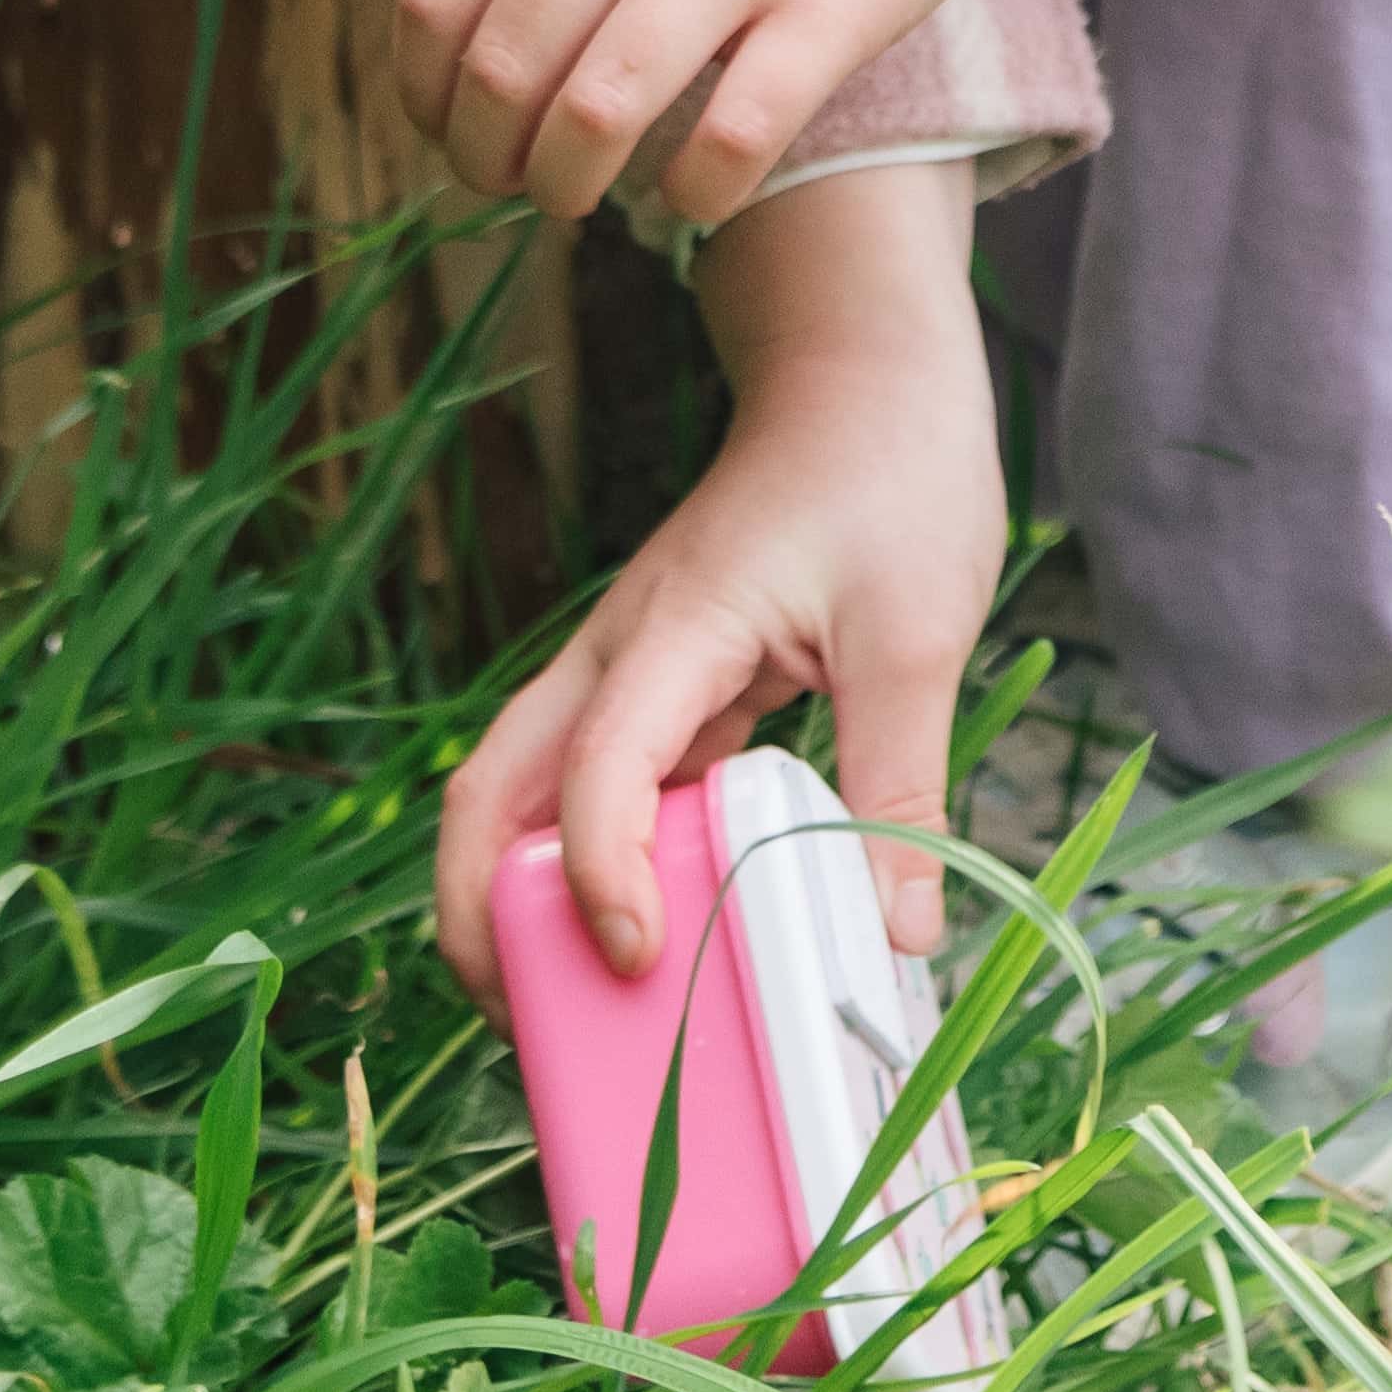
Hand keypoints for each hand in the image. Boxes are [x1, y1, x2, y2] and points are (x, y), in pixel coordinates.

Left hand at [398, 0, 1169, 222]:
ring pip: (595, 120)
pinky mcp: (835, 5)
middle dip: (484, 159)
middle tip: (507, 185)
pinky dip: (692, 196)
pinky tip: (692, 195)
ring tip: (577, 200)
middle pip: (503, 72)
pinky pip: (730, 143)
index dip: (425, 93)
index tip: (445, 129)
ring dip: (566, 190)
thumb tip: (474, 12)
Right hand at [434, 169, 996, 980]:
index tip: (639, 955)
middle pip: (492, 788)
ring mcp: (632, 669)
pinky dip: (597, 863)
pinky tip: (652, 934)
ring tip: (563, 1010)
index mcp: (673, 632)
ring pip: (529, 791)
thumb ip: (901, 782)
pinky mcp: (666, 684)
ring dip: (519, 894)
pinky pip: (600, 787)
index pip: (598, 765)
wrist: (865, 367)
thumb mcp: (914, 630)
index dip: (600, 870)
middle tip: (524, 1024)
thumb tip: (900, 931)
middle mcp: (620, 654)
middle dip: (477, 909)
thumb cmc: (888, 470)